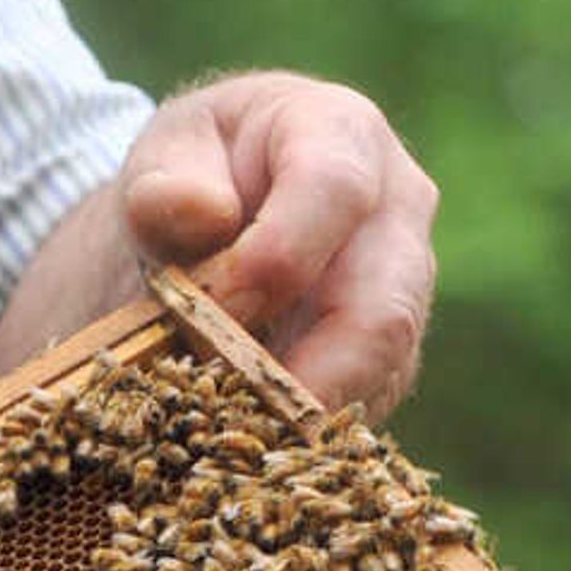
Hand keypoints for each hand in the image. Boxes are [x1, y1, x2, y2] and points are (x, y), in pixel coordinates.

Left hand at [118, 71, 437, 417]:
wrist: (216, 210)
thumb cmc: (194, 172)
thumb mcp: (163, 156)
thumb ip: (166, 184)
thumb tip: (202, 213)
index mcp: (344, 132)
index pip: (335, 189)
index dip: (278, 257)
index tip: (215, 308)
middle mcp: (399, 207)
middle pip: (384, 302)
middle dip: (309, 366)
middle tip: (233, 407)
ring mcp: (407, 284)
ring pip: (385, 365)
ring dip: (306, 408)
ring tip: (234, 432)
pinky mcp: (395, 350)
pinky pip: (368, 402)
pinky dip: (309, 430)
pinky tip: (252, 437)